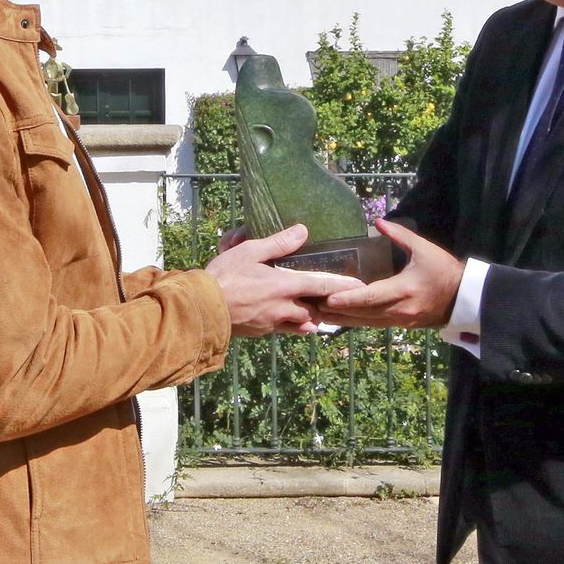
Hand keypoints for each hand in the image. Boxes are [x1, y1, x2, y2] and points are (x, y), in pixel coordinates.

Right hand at [204, 224, 362, 336]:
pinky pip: (284, 330)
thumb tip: (302, 231)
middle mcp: (284, 308)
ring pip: (302, 325)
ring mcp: (273, 323)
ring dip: (308, 318)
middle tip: (329, 299)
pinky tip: (284, 316)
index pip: (323, 286)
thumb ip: (278, 243)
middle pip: (315, 311)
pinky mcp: (262, 332)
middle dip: (323, 307)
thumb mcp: (250, 251)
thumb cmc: (225, 277)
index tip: (361, 287)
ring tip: (309, 309)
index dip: (343, 286)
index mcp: (285, 286)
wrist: (202, 310)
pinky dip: (291, 325)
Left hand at [316, 219, 462, 328]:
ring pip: (366, 323)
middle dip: (337, 311)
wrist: (463, 297)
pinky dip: (357, 320)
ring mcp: (400, 320)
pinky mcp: (401, 324)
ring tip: (321, 313)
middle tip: (313, 306)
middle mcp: (398, 309)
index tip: (327, 298)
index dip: (347, 299)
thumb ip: (399, 234)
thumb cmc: (444, 270)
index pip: (369, 297)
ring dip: (344, 319)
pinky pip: (374, 324)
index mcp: (402, 290)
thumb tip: (378, 221)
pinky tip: (343, 317)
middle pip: (362, 314)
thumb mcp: (424, 249)